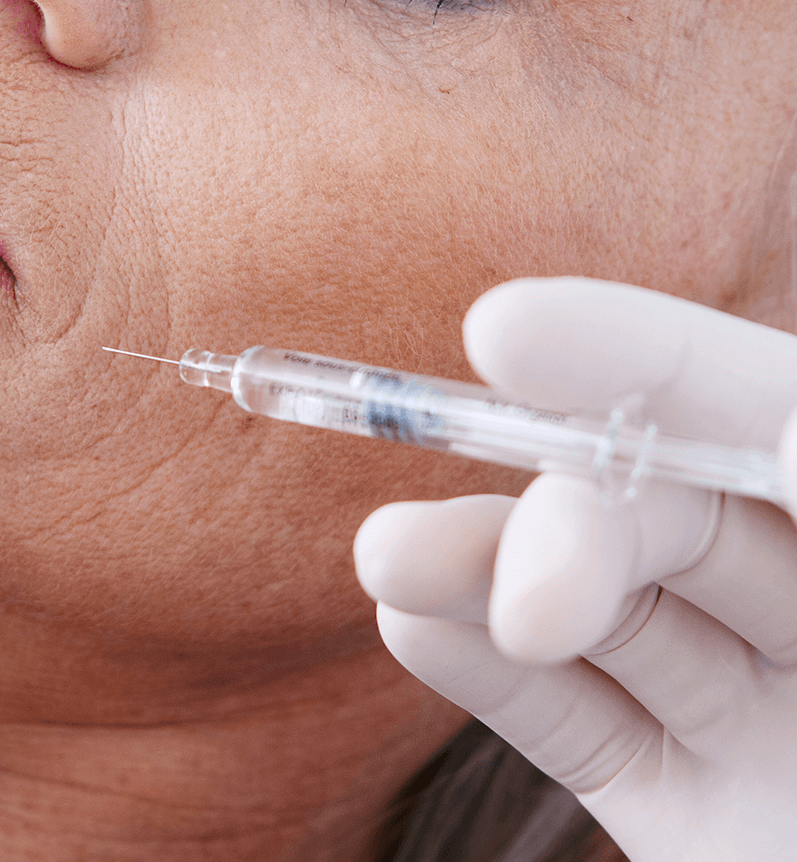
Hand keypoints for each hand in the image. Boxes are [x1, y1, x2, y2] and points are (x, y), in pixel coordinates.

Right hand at [355, 277, 796, 860]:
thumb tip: (660, 541)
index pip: (784, 420)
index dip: (656, 367)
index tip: (512, 332)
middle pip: (687, 520)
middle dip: (568, 517)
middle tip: (468, 556)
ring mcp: (778, 725)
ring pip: (620, 623)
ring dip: (486, 581)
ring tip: (387, 567)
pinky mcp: (701, 811)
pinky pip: (588, 729)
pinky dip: (493, 677)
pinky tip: (417, 626)